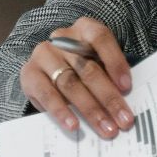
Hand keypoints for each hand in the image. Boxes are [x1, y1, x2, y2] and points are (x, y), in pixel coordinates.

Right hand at [21, 17, 136, 138]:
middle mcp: (62, 38)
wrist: (46, 68)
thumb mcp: (96, 61)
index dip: (115, 61)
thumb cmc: (80, 65)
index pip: (101, 38)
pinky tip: (74, 125)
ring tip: (105, 128)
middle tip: (124, 121)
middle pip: (88, 68)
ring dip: (90, 109)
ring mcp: (44, 55)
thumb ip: (110, 75)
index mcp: (84, 28)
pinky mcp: (29, 74)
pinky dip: (62, 111)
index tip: (127, 87)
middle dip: (109, 98)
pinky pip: (47, 94)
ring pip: (70, 84)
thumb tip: (124, 104)